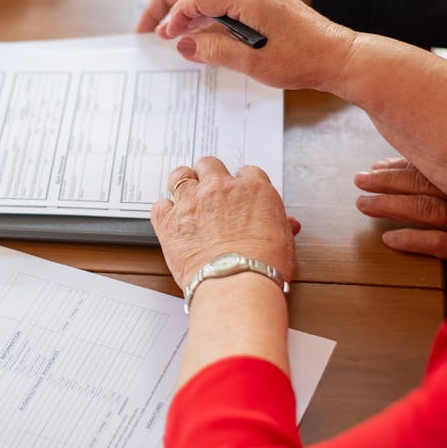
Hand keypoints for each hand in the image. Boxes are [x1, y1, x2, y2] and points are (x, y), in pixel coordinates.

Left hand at [151, 157, 297, 289]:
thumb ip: (281, 225)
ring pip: (180, 175)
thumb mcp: (284, 241)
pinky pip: (160, 205)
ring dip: (182, 182)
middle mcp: (221, 189)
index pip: (246, 172)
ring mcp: (192, 202)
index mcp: (253, 189)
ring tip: (184, 194)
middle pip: (209, 164)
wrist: (237, 282)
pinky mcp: (170, 221)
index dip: (240, 183)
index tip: (238, 193)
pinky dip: (163, 211)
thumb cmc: (263, 266)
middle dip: (208, 175)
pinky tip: (169, 218)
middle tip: (209, 190)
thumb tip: (287, 224)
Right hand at [155, 0, 354, 92]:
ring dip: (202, 16)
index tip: (166, 34)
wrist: (341, 57)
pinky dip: (221, 17)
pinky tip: (214, 35)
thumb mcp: (251, 62)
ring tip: (186, 38)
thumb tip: (185, 45)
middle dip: (184, 13)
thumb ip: (214, 50)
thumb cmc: (302, 60)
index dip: (178, 14)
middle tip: (166, 35)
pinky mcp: (274, 3)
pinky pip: (238, 4)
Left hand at [355, 158, 446, 285]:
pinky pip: (440, 243)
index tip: (374, 167)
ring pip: (428, 209)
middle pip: (425, 184)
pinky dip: (412, 239)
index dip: (400, 167)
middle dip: (388, 181)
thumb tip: (391, 170)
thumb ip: (435, 190)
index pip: (431, 170)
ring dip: (391, 205)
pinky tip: (389, 239)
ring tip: (364, 205)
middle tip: (359, 180)